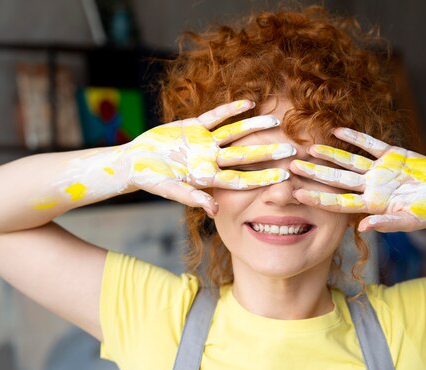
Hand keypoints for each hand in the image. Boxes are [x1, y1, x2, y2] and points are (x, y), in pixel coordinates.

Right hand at [118, 100, 294, 214]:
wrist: (134, 162)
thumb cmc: (151, 180)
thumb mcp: (170, 190)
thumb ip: (192, 198)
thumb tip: (215, 210)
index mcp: (208, 178)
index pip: (242, 178)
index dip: (263, 177)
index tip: (285, 176)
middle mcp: (211, 160)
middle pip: (245, 155)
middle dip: (268, 152)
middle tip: (292, 149)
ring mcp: (204, 142)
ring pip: (235, 133)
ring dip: (254, 126)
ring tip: (276, 121)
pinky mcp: (194, 126)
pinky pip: (216, 116)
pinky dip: (231, 109)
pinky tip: (249, 102)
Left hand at [290, 127, 425, 232]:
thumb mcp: (408, 221)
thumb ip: (385, 223)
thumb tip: (362, 227)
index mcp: (371, 205)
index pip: (338, 202)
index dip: (317, 199)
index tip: (297, 195)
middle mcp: (370, 187)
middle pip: (336, 179)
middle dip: (315, 173)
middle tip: (291, 167)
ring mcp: (379, 170)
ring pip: (349, 160)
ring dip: (330, 154)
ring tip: (309, 148)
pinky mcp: (392, 155)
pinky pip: (369, 144)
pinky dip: (354, 136)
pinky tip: (337, 130)